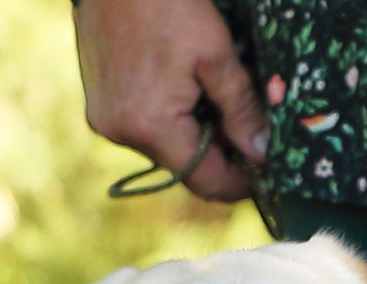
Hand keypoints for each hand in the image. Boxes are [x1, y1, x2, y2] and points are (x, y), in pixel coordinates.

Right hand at [74, 0, 268, 201]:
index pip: (206, 181)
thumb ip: (241, 109)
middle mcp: (120, 132)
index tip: (268, 171)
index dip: (241, 182)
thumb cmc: (167, 1)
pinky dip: (171, 119)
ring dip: (195, 134)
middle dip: (220, 153)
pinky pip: (145, 127)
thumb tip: (262, 154)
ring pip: (166, 148)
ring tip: (215, 96)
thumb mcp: (216, 54)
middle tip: (248, 124)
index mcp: (150, 126)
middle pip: (185, 167)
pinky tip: (186, 87)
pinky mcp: (99, 104)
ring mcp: (104, 119)